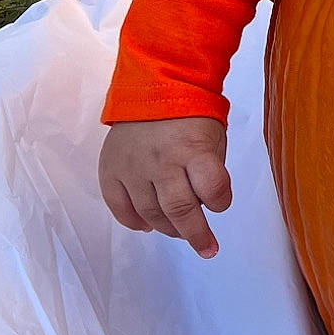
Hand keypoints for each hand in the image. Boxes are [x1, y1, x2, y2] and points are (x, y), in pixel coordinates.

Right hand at [98, 116, 230, 258]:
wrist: (153, 86)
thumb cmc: (190, 116)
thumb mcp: (213, 137)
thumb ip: (211, 170)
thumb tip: (205, 207)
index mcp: (192, 148)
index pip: (212, 188)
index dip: (221, 202)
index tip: (222, 204)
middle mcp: (161, 160)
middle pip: (179, 209)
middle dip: (197, 234)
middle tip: (208, 248)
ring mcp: (133, 167)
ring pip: (151, 214)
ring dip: (169, 230)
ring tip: (180, 232)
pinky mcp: (111, 169)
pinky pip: (120, 207)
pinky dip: (135, 222)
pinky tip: (149, 226)